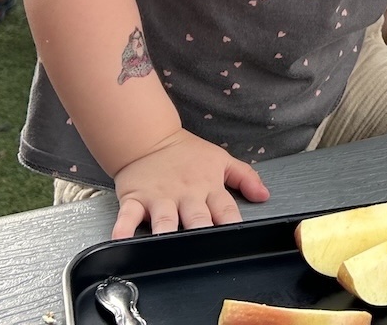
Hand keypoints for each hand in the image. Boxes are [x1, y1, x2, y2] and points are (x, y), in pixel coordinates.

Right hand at [108, 128, 268, 237]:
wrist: (149, 138)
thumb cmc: (187, 154)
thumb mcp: (220, 160)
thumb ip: (245, 177)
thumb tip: (265, 196)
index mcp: (208, 187)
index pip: (226, 210)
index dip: (233, 225)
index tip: (237, 240)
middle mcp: (186, 195)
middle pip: (197, 218)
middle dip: (201, 232)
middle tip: (204, 248)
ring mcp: (159, 198)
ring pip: (164, 219)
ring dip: (166, 231)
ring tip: (166, 243)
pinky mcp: (135, 199)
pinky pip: (128, 216)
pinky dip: (123, 229)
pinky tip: (121, 239)